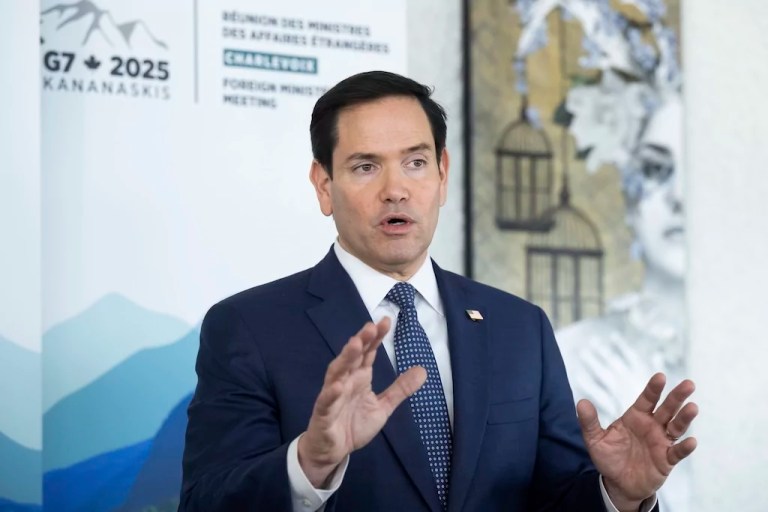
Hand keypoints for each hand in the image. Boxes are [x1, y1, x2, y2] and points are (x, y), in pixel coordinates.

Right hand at [298, 317, 426, 487]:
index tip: (386, 321)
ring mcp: (332, 396)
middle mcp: (345, 381)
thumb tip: (422, 370)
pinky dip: (330, 393)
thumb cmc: (353, 424)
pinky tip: (336, 386)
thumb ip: (400, 389)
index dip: (375, 338)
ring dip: (345, 358)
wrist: (332, 451)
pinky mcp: (323, 414)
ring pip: (337, 373)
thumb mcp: (383, 407)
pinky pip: (326, 402)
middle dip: (360, 341)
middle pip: (352, 358)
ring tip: (355, 344)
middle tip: (370, 327)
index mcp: (359, 377)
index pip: (368, 353)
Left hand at [577, 373, 697, 511]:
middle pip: (667, 409)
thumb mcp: (595, 439)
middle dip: (677, 396)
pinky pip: (677, 452)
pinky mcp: (666, 460)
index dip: (653, 388)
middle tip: (688, 384)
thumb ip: (589, 422)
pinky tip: (691, 441)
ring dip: (684, 418)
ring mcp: (661, 442)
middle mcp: (652, 426)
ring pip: (676, 427)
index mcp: (635, 417)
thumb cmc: (609, 457)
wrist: (618, 484)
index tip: (660, 376)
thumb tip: (581, 402)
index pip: (646, 399)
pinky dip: (684, 447)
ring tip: (692, 407)